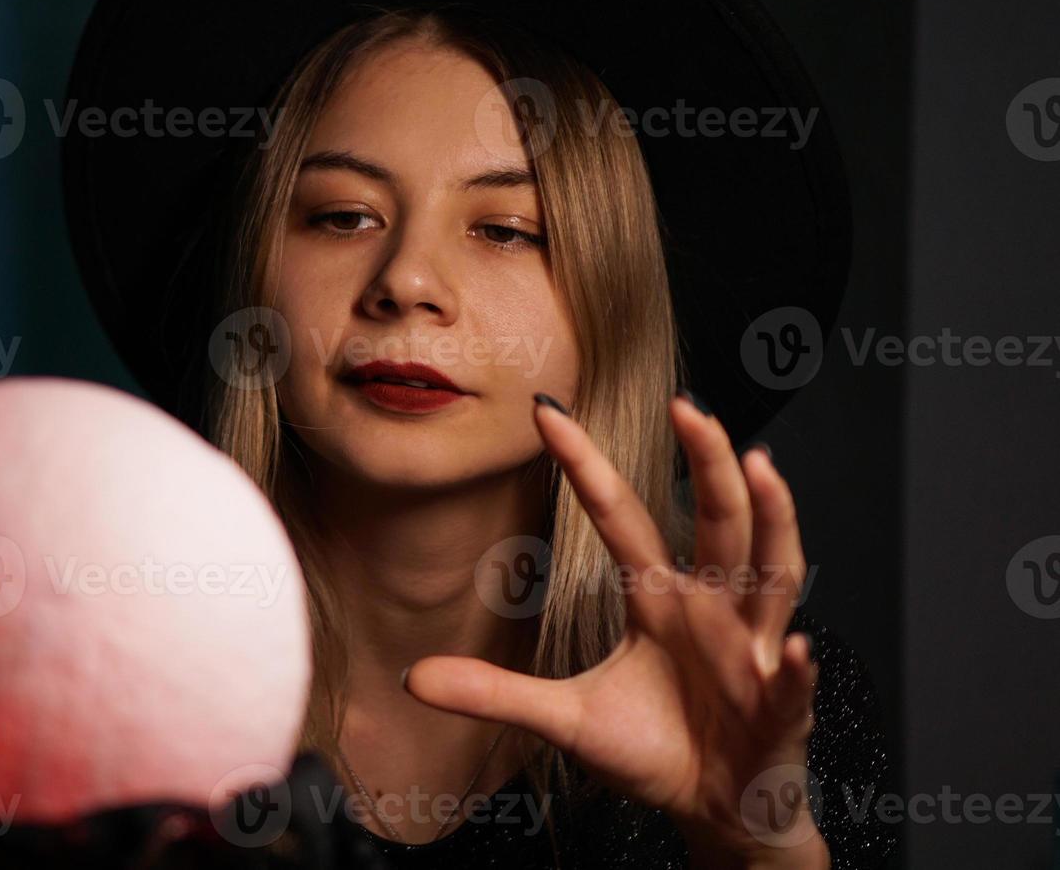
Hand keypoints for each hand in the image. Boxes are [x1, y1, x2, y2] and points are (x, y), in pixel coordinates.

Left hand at [404, 393, 827, 868]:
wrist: (716, 806)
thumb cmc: (655, 746)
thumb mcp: (565, 718)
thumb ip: (494, 694)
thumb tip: (414, 677)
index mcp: (659, 597)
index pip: (619, 516)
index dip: (584, 465)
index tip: (546, 410)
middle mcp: (712, 607)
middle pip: (716, 522)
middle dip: (708, 463)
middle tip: (689, 406)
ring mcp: (753, 650)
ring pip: (772, 575)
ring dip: (773, 522)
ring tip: (762, 470)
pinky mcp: (780, 703)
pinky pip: (791, 680)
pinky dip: (796, 666)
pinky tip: (797, 649)